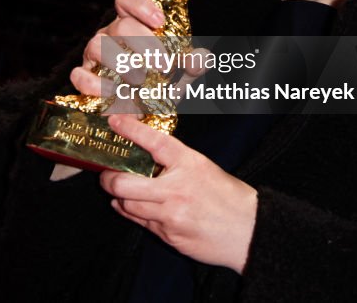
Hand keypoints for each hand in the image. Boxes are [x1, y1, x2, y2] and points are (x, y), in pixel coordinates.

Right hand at [51, 0, 206, 181]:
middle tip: (163, 66)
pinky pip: (80, 75)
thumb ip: (192, 64)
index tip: (160, 23)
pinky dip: (95, 85)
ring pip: (99, 46)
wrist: (143, 111)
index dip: (140, 4)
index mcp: (133, 23)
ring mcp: (94, 53)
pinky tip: (114, 94)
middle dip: (145, 45)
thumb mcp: (182, 73)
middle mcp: (111, 33)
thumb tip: (200, 58)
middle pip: (121, 25)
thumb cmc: (160, 83)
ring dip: (122, 64)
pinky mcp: (84, 76)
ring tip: (140, 82)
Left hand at [100, 114, 256, 273]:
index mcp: (189, 165)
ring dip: (120, 198)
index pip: (153, 141)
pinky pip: (142, 223)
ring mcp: (171, 216)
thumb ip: (174, 161)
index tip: (114, 121)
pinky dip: (134, 214)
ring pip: (128, 206)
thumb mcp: (203, 167)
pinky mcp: (169, 236)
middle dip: (108, 179)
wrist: (250, 231)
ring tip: (120, 191)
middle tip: (106, 174)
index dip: (130, 129)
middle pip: (124, 184)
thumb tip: (144, 153)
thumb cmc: (228, 197)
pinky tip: (136, 208)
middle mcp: (176, 190)